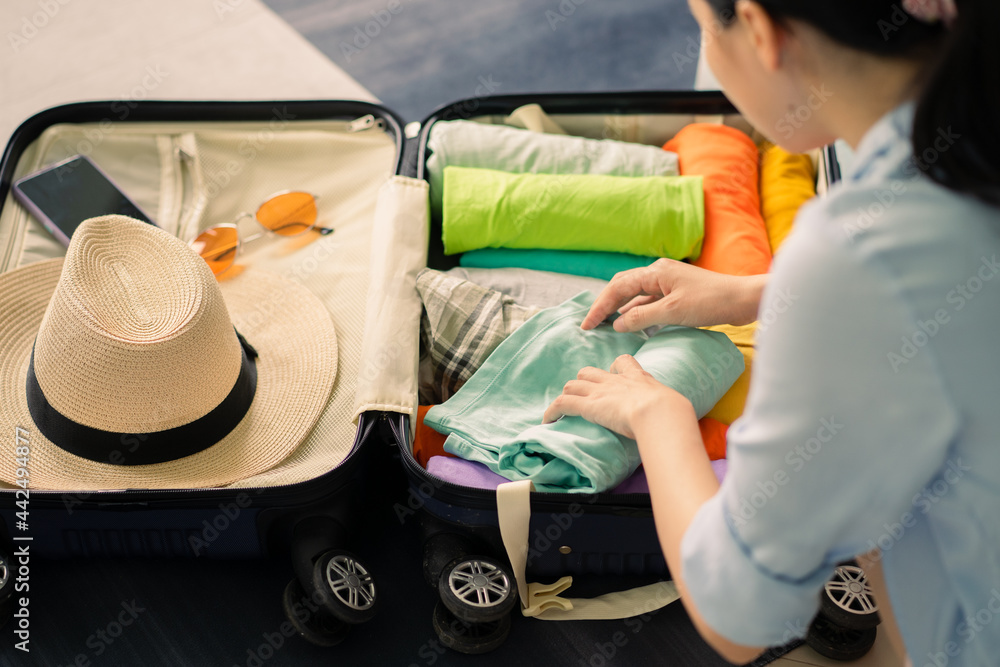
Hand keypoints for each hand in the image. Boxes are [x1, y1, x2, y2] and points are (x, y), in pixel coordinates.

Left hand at [542, 354, 694, 439]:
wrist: (660, 412)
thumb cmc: (672, 412)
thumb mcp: (673, 406)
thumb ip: (671, 412)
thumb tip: (679, 427)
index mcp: (638, 378)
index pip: (623, 362)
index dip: (614, 369)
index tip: (612, 376)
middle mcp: (615, 381)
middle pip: (589, 372)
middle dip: (583, 383)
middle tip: (583, 397)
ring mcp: (600, 392)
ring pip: (572, 385)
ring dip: (566, 396)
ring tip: (562, 410)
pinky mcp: (588, 405)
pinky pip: (562, 403)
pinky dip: (552, 411)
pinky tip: (547, 420)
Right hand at [580, 259, 765, 332]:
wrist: (743, 300)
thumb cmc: (711, 301)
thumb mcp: (673, 311)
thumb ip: (642, 316)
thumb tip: (618, 323)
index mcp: (655, 272)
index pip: (618, 288)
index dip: (600, 306)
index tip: (586, 324)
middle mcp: (659, 273)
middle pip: (623, 287)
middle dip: (605, 305)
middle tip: (590, 324)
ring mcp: (668, 283)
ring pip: (636, 295)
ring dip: (620, 309)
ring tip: (605, 325)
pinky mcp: (677, 294)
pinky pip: (649, 302)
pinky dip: (637, 312)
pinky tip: (631, 324)